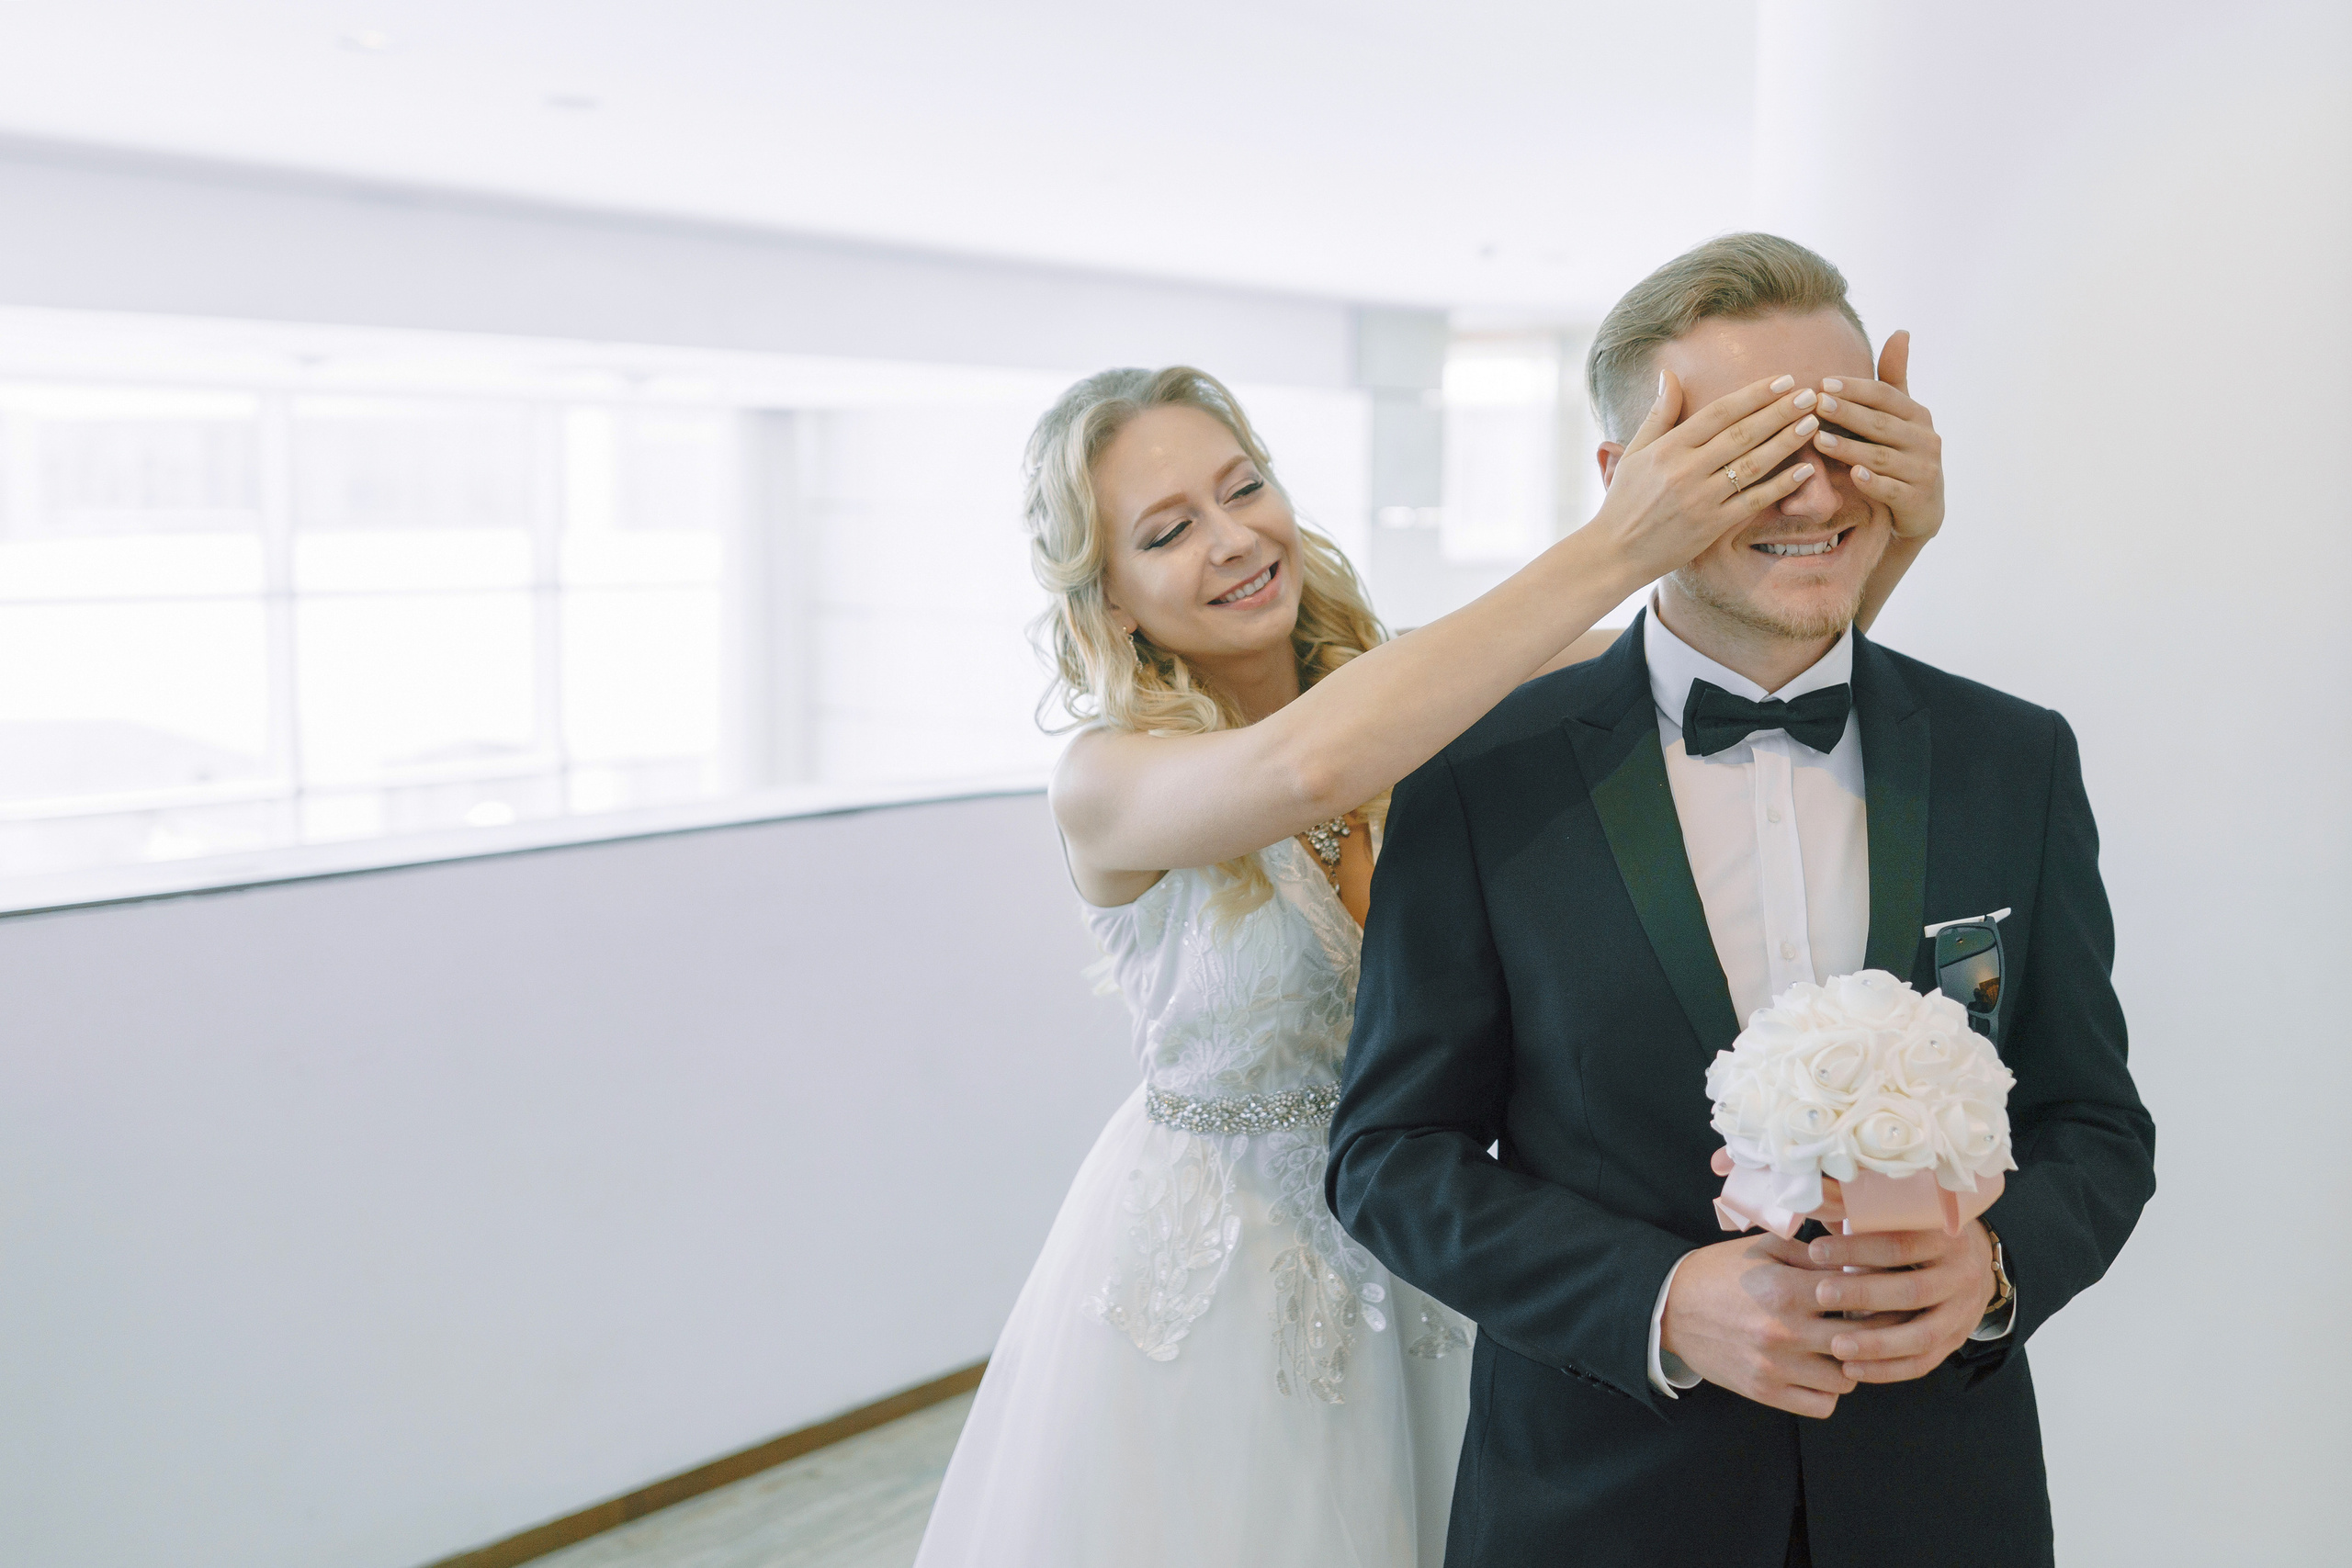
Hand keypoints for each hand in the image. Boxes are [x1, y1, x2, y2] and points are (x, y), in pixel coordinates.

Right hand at [1589, 371, 1824, 580]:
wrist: (1615, 552)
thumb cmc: (1624, 499)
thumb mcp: (1634, 451)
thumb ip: (1658, 414)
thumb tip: (1670, 375)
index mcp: (1668, 448)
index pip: (1720, 413)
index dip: (1754, 395)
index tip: (1783, 380)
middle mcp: (1686, 470)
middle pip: (1743, 434)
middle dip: (1780, 412)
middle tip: (1810, 394)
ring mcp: (1701, 499)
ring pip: (1753, 465)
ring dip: (1786, 442)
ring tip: (1812, 423)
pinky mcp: (1711, 526)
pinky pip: (1753, 502)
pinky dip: (1780, 486)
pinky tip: (1804, 470)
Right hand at [1660, 1232, 1877, 1418]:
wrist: (1670, 1307)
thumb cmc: (1721, 1272)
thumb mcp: (1764, 1247)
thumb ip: (1813, 1253)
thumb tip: (1861, 1258)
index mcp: (1785, 1289)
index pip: (1859, 1296)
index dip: (1879, 1291)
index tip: (1885, 1289)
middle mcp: (1784, 1332)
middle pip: (1862, 1341)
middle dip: (1878, 1329)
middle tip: (1880, 1321)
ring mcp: (1775, 1367)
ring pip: (1847, 1379)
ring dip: (1854, 1364)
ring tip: (1846, 1348)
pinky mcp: (1765, 1392)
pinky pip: (1822, 1405)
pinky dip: (1829, 1391)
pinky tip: (1823, 1371)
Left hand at [1805, 1220, 1997, 1382]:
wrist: (1974, 1261)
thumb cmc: (1919, 1233)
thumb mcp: (1905, 1217)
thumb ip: (1866, 1215)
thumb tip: (1817, 1205)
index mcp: (1944, 1237)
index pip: (1899, 1243)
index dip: (1856, 1248)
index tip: (1815, 1251)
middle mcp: (1960, 1275)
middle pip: (1911, 1290)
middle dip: (1863, 1294)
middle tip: (1821, 1295)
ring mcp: (1963, 1312)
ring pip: (1921, 1335)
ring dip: (1876, 1344)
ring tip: (1836, 1346)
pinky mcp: (1956, 1340)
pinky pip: (1924, 1362)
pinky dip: (1888, 1370)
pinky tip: (1853, 1370)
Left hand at [1812, 330, 1944, 541]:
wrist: (1922, 510)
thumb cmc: (1903, 455)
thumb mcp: (1901, 416)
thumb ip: (1895, 379)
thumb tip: (1901, 331)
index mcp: (1918, 416)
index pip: (1885, 396)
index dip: (1856, 389)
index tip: (1823, 382)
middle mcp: (1926, 440)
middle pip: (1881, 424)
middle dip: (1848, 413)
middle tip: (1816, 404)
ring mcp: (1923, 471)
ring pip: (1881, 457)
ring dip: (1850, 448)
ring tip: (1819, 440)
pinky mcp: (1917, 500)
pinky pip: (1891, 489)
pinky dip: (1872, 482)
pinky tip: (1853, 475)